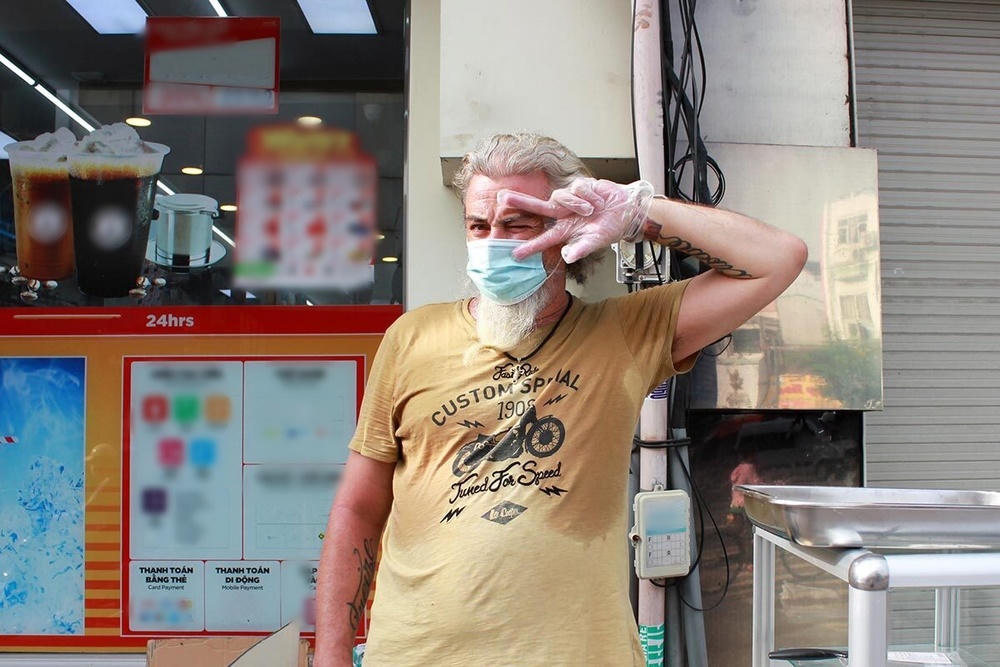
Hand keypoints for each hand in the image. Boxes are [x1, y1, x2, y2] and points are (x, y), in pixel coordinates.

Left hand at [497, 178, 654, 262]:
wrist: (627, 209)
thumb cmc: (611, 227)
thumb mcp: (596, 242)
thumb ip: (581, 249)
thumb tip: (568, 257)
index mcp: (565, 231)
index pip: (543, 239)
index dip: (530, 247)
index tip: (514, 255)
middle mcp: (563, 215)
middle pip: (538, 208)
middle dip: (520, 202)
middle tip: (501, 198)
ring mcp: (570, 200)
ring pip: (560, 197)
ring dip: (576, 203)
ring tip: (593, 209)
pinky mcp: (579, 187)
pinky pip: (576, 188)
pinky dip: (588, 195)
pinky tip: (597, 200)